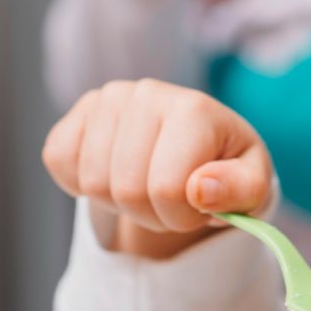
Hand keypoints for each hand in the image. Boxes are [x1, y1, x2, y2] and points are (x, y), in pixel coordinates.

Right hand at [42, 79, 273, 256]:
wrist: (200, 153)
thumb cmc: (229, 172)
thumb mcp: (253, 187)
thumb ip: (239, 190)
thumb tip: (201, 189)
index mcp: (195, 109)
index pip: (168, 190)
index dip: (183, 217)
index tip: (200, 206)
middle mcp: (148, 93)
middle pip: (127, 191)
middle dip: (153, 215)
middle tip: (174, 200)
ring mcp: (108, 99)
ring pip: (92, 183)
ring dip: (121, 204)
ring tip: (150, 187)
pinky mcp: (78, 113)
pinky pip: (58, 160)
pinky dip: (81, 185)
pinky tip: (116, 176)